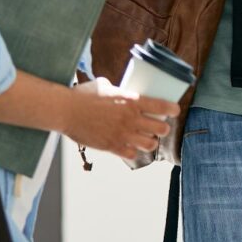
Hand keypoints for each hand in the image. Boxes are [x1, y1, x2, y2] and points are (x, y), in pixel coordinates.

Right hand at [63, 77, 178, 158]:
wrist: (66, 111)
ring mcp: (122, 134)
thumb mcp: (105, 86)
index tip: (175, 111)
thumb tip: (119, 90)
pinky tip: (129, 147)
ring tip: (146, 139)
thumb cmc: (83, 96)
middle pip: (161, 128)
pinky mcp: (111, 147)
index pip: (162, 106)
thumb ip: (117, 90)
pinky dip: (133, 152)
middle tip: (159, 127)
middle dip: (163, 128)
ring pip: (150, 144)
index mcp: (131, 101)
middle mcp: (131, 119)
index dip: (172, 109)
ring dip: (150, 142)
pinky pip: (131, 154)